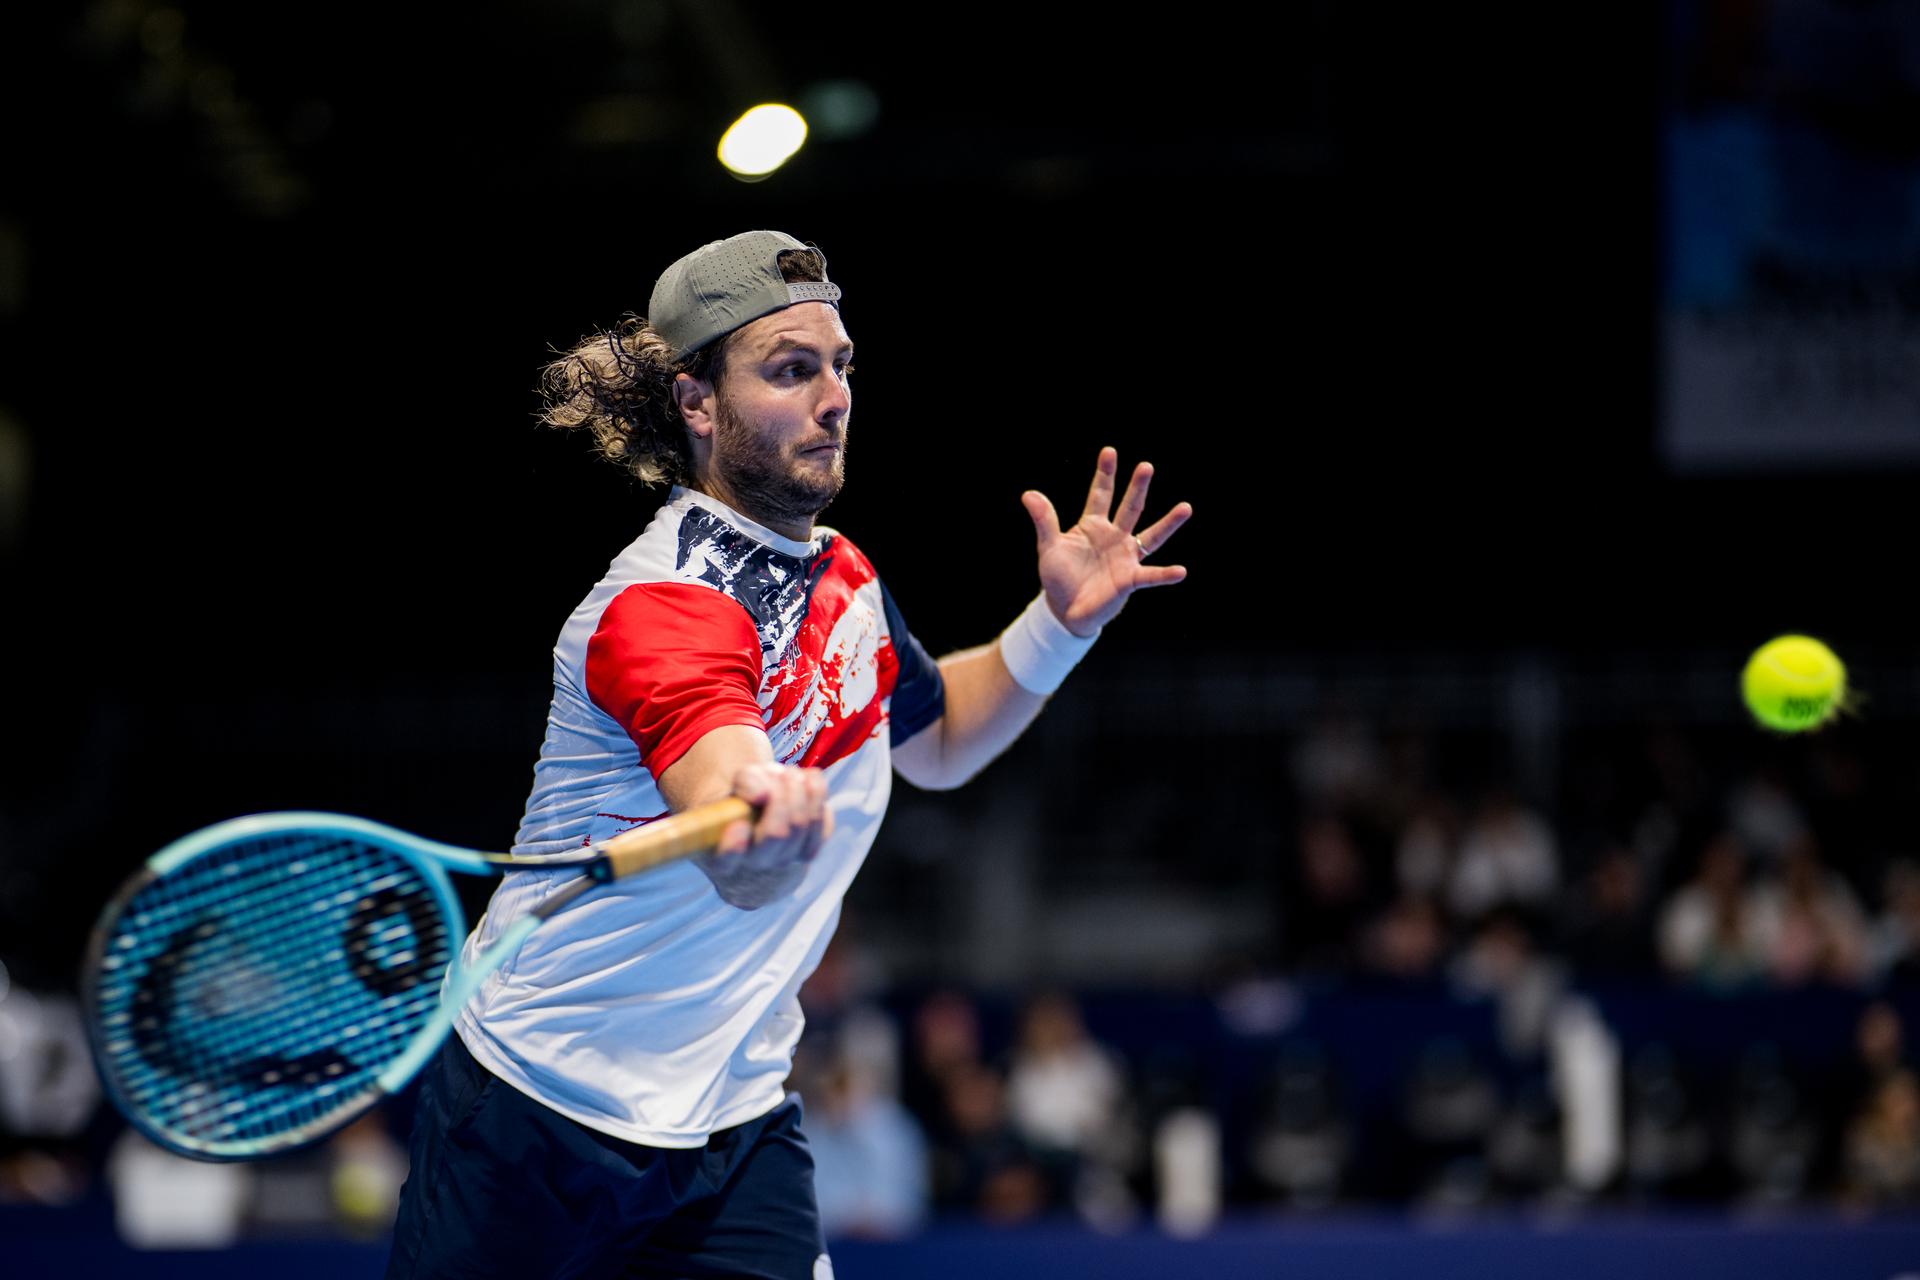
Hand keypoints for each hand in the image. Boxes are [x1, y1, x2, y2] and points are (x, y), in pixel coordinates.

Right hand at [694, 762, 832, 909]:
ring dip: (798, 788)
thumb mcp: (737, 785)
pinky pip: (823, 820)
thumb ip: (745, 784)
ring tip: (788, 773)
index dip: (734, 845)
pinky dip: (816, 792)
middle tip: (777, 772)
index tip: (739, 825)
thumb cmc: (745, 798)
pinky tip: (805, 782)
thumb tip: (763, 794)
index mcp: (723, 854)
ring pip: (802, 823)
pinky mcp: (809, 851)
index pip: (726, 860)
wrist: (764, 814)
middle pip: (776, 834)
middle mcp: (755, 864)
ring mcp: (785, 860)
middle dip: (780, 794)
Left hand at [1021, 447, 1191, 636]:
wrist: (1064, 610)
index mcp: (1093, 525)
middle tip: (1146, 466)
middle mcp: (1114, 537)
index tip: (1109, 452)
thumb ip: (1044, 520)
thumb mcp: (1049, 546)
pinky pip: (1150, 576)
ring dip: (1168, 523)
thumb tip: (1028, 494)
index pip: (1101, 494)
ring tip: (1186, 507)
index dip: (1105, 474)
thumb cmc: (1058, 577)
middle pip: (1130, 507)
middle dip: (1138, 487)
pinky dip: (1165, 574)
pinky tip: (1181, 571)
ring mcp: (1125, 557)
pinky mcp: (1129, 579)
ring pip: (1152, 536)